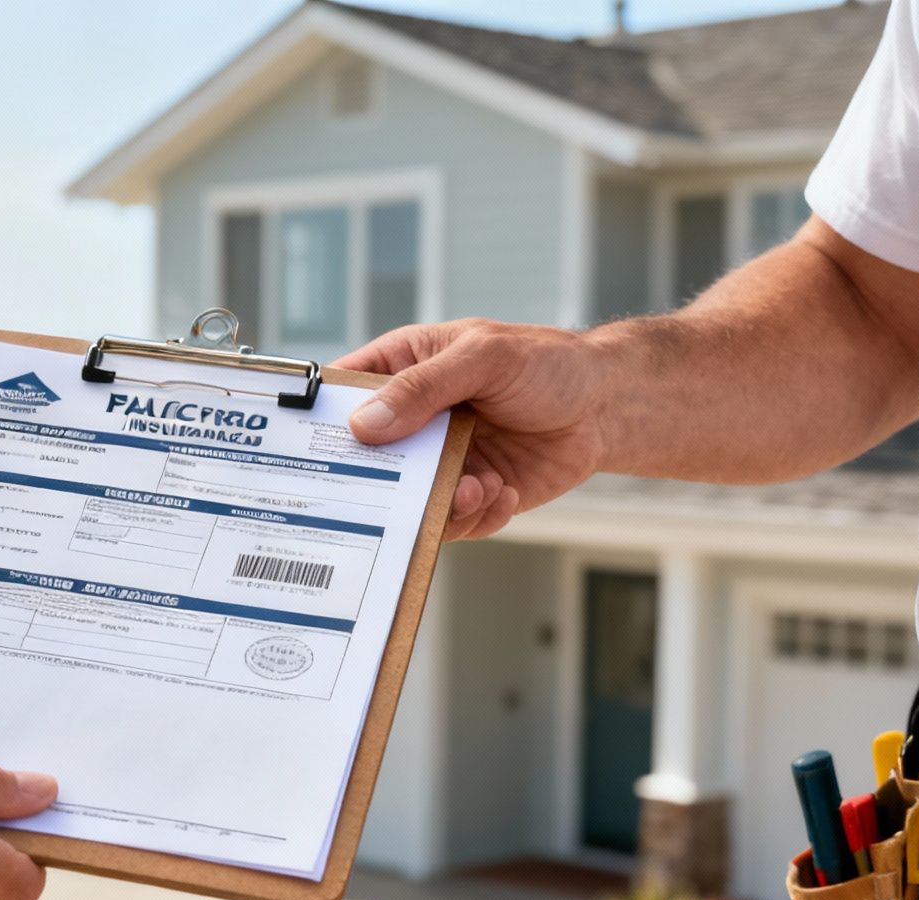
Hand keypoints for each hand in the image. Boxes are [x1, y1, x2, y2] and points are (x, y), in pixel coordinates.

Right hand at [336, 319, 609, 539]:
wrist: (606, 405)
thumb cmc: (547, 363)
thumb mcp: (482, 357)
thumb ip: (423, 388)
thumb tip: (364, 424)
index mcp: (403, 370)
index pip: (343, 393)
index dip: (322, 420)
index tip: (312, 447)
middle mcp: (414, 420)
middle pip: (366, 459)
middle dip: (378, 481)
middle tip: (397, 489)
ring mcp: (440, 460)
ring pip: (408, 500)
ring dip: (439, 503)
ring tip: (475, 488)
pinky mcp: (471, 494)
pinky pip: (454, 522)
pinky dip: (477, 515)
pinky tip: (504, 492)